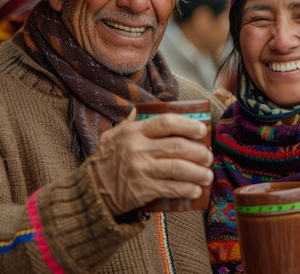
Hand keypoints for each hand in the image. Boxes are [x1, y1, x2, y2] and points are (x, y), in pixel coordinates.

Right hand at [88, 109, 212, 215]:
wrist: (90, 191)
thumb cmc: (107, 160)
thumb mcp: (114, 135)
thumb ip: (133, 122)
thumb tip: (151, 108)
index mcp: (133, 132)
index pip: (166, 122)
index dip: (188, 125)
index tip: (201, 131)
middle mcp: (138, 149)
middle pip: (177, 146)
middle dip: (199, 151)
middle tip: (209, 156)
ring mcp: (141, 169)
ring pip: (178, 168)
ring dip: (199, 172)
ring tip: (208, 174)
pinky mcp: (143, 189)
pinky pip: (172, 188)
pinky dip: (188, 189)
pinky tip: (196, 190)